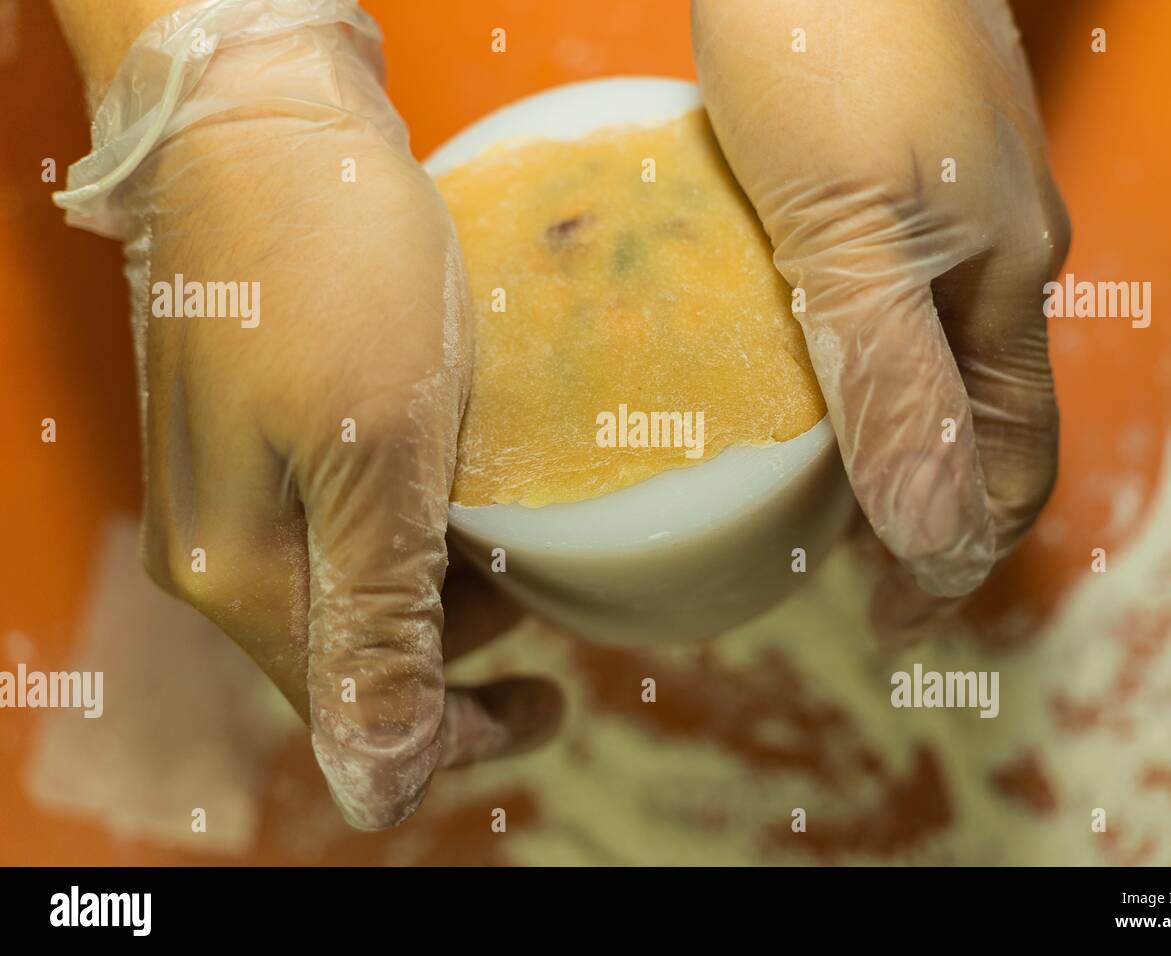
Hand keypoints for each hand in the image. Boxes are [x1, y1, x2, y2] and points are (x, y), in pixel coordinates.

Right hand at [56, 6, 560, 827]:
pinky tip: (481, 474)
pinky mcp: (269, 427)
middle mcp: (227, 545)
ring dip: (453, 575)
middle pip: (360, 647)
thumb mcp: (375, 456)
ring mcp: (241, 482)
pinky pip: (355, 513)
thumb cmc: (324, 268)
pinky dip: (429, 515)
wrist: (261, 116)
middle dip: (466, 640)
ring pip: (363, 580)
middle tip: (559, 594)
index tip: (560, 706)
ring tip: (532, 527)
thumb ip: (377, 624)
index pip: (357, 709)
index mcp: (240, 575)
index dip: (464, 728)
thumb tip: (384, 791)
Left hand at [692, 0, 1069, 633]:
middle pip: (969, 420)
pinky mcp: (878, 174)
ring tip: (802, 498)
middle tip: (838, 576)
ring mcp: (936, 210)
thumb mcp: (856, 237)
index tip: (895, 626)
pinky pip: (872, 299)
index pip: (1010, 461)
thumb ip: (896, 384)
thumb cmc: (833, 49)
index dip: (960, 556)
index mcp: (1005, 285)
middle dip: (918, 510)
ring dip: (876, 439)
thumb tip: (937, 541)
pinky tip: (775, 372)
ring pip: (920, 361)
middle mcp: (986, 256)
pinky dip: (836, 363)